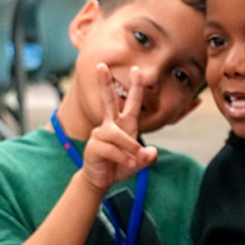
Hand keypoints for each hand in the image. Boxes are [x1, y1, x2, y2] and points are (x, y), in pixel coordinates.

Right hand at [80, 63, 158, 192]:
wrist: (102, 179)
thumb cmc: (120, 166)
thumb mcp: (138, 163)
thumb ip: (146, 158)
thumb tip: (150, 153)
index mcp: (124, 124)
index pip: (131, 102)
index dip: (135, 86)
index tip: (136, 69)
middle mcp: (111, 125)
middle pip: (107, 101)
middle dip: (104, 83)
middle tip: (101, 65)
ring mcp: (100, 135)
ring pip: (117, 134)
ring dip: (129, 147)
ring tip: (133, 161)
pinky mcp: (94, 146)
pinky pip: (111, 149)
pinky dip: (122, 158)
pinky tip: (127, 164)